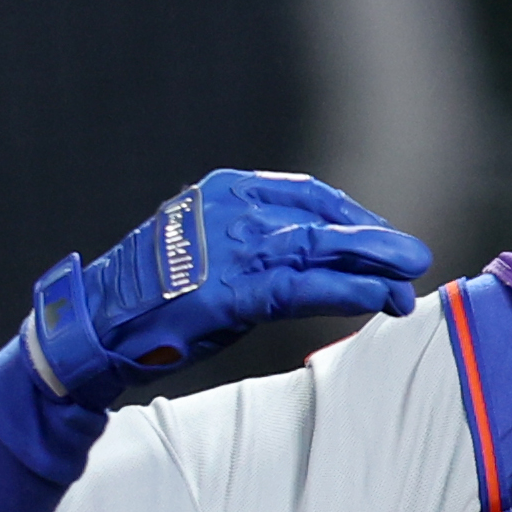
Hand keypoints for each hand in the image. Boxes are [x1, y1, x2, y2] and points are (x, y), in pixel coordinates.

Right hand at [22, 169, 433, 402]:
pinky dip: (348, 291)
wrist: (97, 322)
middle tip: (413, 256)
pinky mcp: (233, 291)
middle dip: (373, 238)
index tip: (380, 239)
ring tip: (408, 278)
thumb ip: (253, 247)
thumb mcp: (206, 253)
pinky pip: (305, 287)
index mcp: (226, 190)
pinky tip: (377, 299)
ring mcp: (232, 247)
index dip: (351, 218)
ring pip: (321, 248)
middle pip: (322, 218)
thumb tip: (306, 263)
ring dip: (372, 263)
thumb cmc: (151, 297)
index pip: (307, 195)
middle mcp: (233, 209)